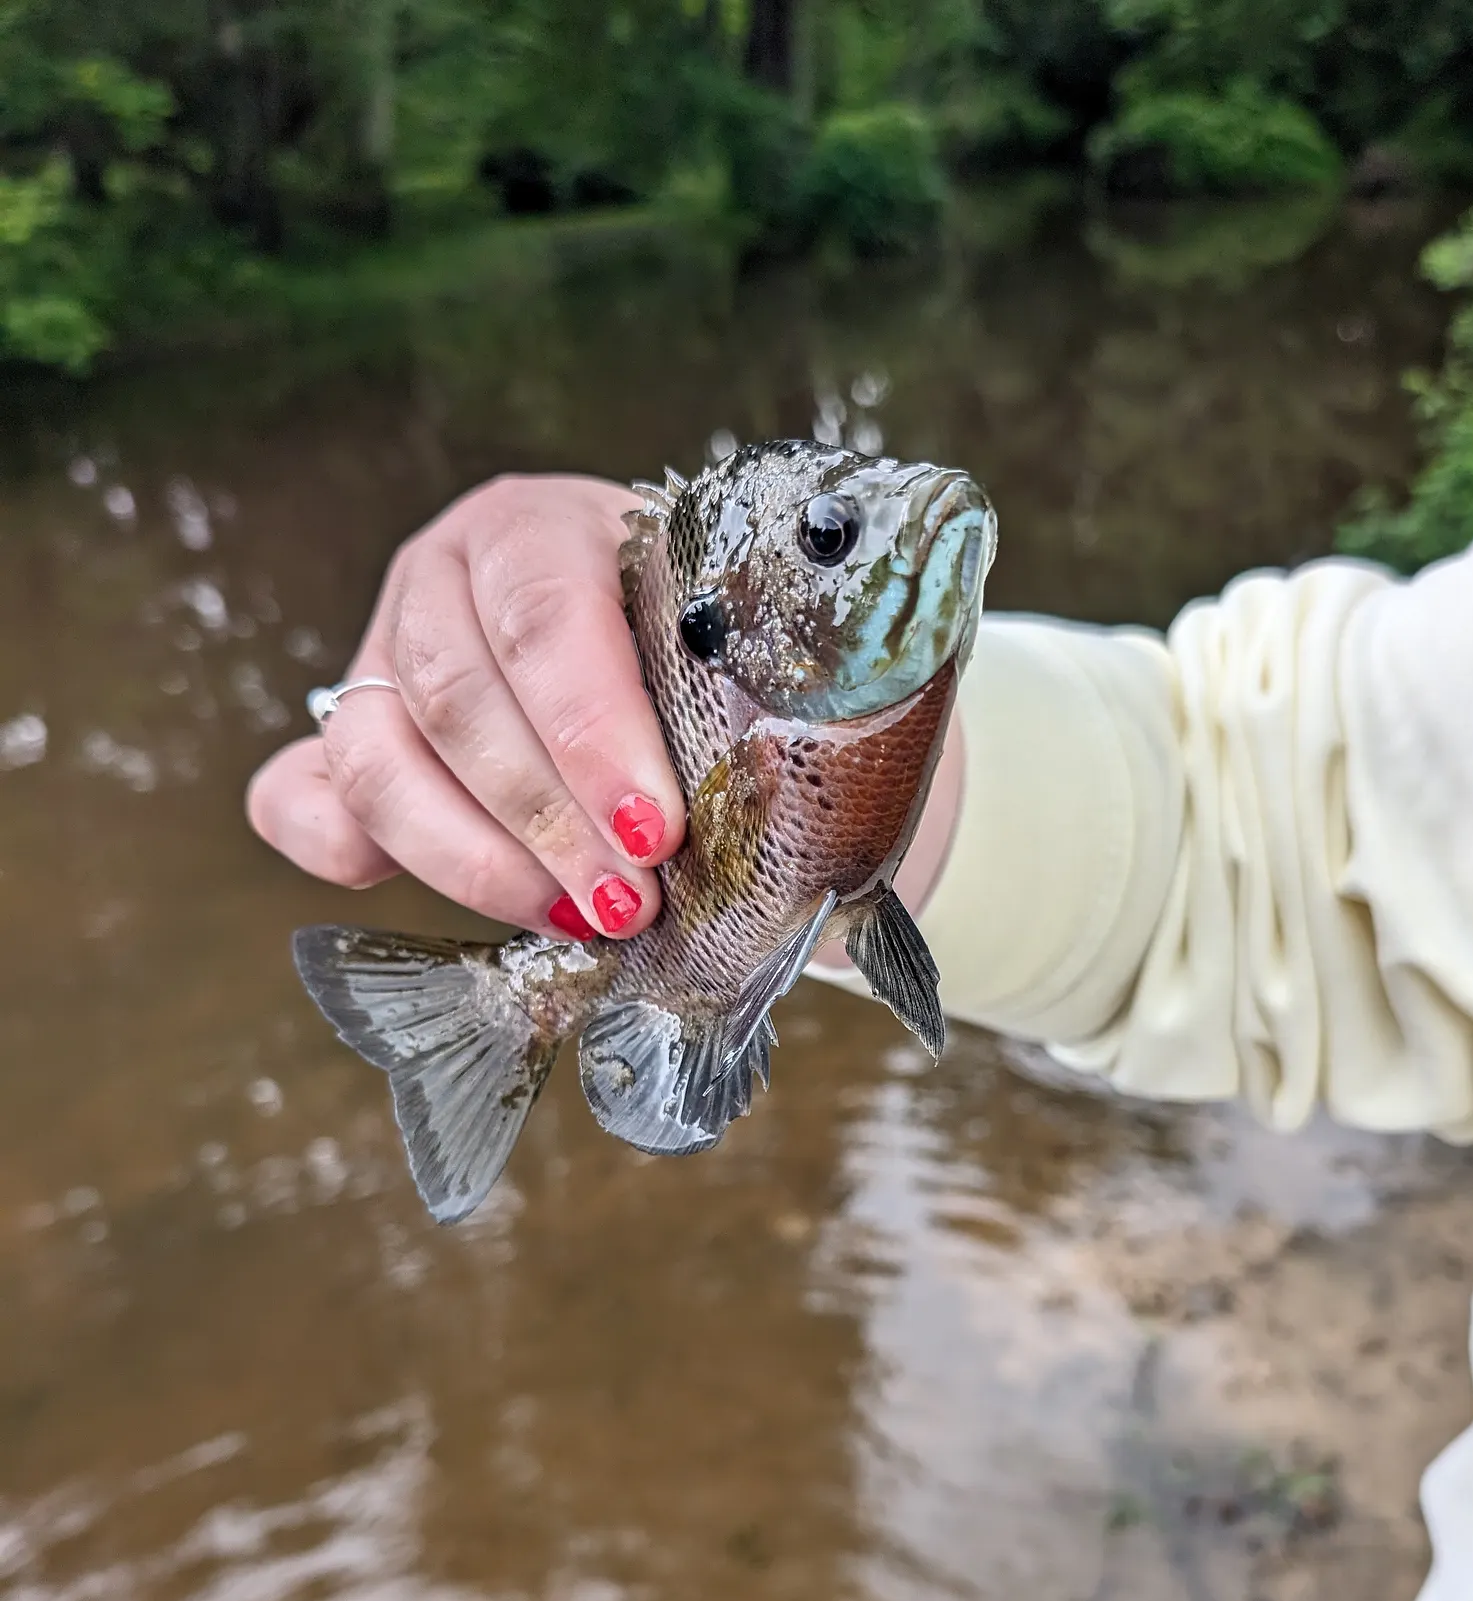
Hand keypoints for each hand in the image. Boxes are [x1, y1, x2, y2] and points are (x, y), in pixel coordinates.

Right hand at [248, 472, 968, 940]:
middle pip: (456, 690)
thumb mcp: (787, 645)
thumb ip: (814, 657)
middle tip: (629, 901)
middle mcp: (454, 578)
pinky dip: (341, 846)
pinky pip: (302, 794)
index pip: (547, 607)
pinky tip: (395, 890)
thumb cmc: (745, 676)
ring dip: (471, 856)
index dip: (590, 725)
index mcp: (560, 525)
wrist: (697, 701)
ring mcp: (386, 658)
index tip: (656, 826)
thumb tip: (889, 699)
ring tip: (578, 921)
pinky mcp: (353, 745)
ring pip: (376, 754)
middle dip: (546, 814)